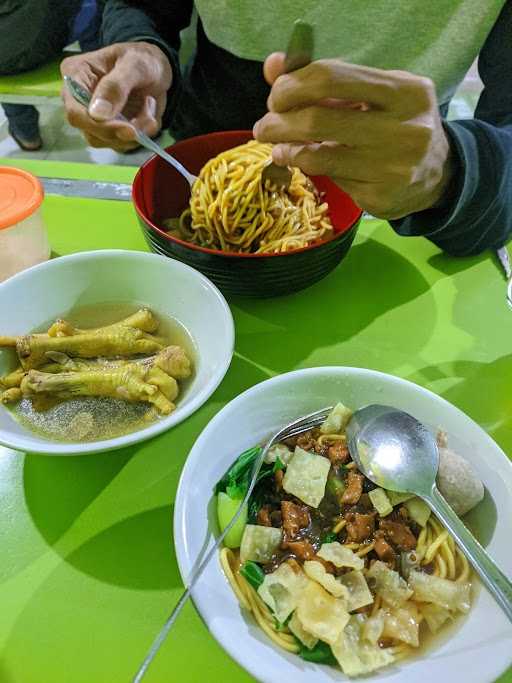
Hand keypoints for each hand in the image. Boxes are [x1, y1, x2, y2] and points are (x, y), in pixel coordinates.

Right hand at [61, 42, 171, 151]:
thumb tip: (98, 114)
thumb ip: (116, 86)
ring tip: (150, 107)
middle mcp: (79, 101)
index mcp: (75, 76)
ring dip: (136, 132)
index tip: (129, 129)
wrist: (156, 70)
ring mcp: (95, 119)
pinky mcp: (111, 131)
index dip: (98, 125)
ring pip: (109, 142)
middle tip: (149, 117)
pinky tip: (148, 115)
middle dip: (123, 130)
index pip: (74, 111)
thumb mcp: (134, 64)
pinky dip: (142, 135)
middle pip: (91, 133)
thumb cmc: (142, 59)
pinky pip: (123, 144)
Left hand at [255, 55, 453, 219]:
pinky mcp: (380, 198)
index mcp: (405, 91)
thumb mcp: (373, 95)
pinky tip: (301, 163)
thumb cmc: (397, 123)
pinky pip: (330, 180)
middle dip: (279, 122)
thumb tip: (273, 66)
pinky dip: (308, 169)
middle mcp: (405, 129)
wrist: (439, 174)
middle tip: (264, 127)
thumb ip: (326, 81)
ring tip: (277, 147)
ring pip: (318, 157)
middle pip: (318, 120)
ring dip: (286, 150)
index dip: (293, 85)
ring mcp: (393, 168)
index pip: (331, 78)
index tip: (277, 96)